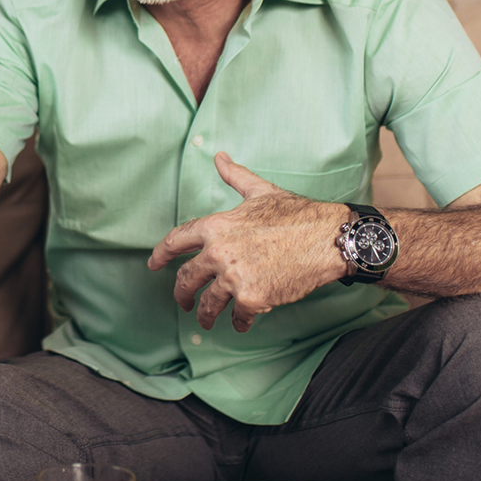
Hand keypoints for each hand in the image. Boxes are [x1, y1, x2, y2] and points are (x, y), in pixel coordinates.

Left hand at [146, 151, 349, 332]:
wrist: (327, 239)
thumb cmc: (296, 214)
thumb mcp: (260, 191)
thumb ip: (235, 176)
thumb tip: (219, 157)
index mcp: (216, 226)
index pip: (176, 241)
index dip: (161, 254)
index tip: (154, 265)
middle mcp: (218, 252)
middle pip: (186, 278)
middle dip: (181, 294)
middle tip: (183, 303)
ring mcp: (234, 277)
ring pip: (208, 303)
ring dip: (206, 315)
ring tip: (207, 321)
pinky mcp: (252, 298)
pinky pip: (238, 315)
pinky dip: (239, 322)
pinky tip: (241, 324)